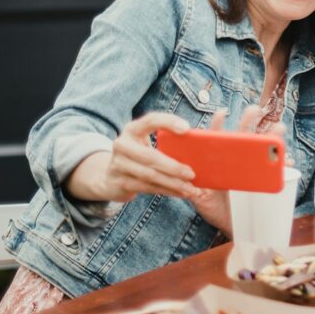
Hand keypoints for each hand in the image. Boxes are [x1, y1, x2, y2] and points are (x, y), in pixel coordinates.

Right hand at [72, 112, 200, 204]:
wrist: (110, 177)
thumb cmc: (139, 153)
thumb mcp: (145, 140)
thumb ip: (166, 135)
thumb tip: (204, 132)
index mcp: (132, 129)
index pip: (150, 120)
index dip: (168, 122)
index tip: (187, 128)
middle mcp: (122, 144)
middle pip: (150, 156)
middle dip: (173, 167)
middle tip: (192, 174)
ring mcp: (118, 164)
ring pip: (150, 176)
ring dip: (172, 183)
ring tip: (190, 188)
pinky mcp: (120, 182)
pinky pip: (147, 188)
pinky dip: (166, 191)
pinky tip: (180, 193)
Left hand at [189, 105, 288, 236]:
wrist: (232, 227)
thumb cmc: (215, 210)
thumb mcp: (201, 201)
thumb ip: (193, 191)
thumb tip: (186, 182)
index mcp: (219, 162)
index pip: (217, 139)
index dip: (218, 125)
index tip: (222, 112)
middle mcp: (236, 161)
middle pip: (242, 136)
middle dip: (249, 121)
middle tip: (255, 109)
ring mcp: (251, 169)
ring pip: (261, 148)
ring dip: (272, 136)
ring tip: (279, 129)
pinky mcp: (263, 179)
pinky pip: (275, 169)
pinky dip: (283, 165)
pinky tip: (288, 161)